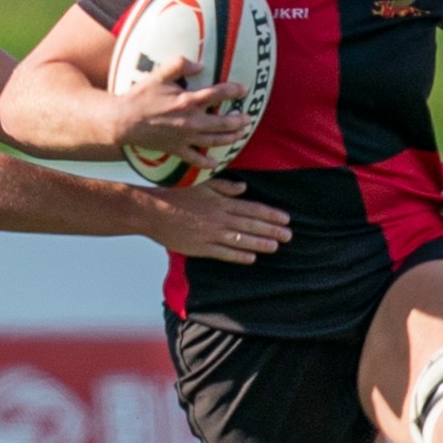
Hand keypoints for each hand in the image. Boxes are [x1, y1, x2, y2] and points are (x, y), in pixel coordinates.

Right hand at [109, 56, 249, 169]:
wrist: (123, 121)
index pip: (218, 94)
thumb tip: (199, 64)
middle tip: (248, 118)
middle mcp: (191, 121)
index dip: (233, 91)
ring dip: (231, 138)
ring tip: (240, 135)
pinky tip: (215, 163)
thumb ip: (179, 66)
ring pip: (214, 140)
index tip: (244, 89)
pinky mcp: (177, 149)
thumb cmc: (140, 96)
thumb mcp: (158, 75)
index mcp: (188, 100)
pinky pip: (195, 159)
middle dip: (239, 120)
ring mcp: (185, 137)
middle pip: (223, 122)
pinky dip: (206, 163)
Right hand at [147, 178, 290, 263]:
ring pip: (241, 239)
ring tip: (276, 246)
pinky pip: (223, 252)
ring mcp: (210, 233)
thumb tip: (244, 188)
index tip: (285, 219)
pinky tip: (251, 258)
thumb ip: (224, 187)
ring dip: (260, 243)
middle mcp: (219, 218)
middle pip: (250, 225)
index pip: (251, 208)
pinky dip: (238, 255)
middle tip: (289, 235)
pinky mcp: (200, 247)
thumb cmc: (176, 195)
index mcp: (220, 202)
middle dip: (271, 230)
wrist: (152, 211)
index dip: (270, 214)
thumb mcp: (202, 184)